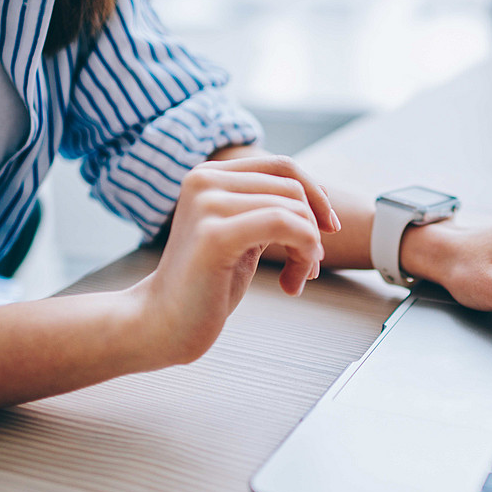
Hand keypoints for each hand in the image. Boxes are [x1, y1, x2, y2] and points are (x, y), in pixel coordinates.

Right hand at [134, 156, 339, 367]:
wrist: (163, 324)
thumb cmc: (207, 283)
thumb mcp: (243, 233)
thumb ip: (268, 208)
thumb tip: (321, 193)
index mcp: (209, 174)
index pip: (283, 166)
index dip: (316, 195)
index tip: (328, 229)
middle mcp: (204, 180)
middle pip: (293, 189)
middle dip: (314, 230)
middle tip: (309, 267)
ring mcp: (207, 204)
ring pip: (294, 210)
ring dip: (310, 249)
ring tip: (298, 278)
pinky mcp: (214, 235)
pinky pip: (286, 226)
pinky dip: (304, 255)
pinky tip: (293, 284)